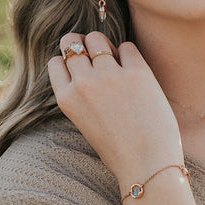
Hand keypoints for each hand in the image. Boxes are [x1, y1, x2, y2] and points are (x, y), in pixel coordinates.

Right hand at [48, 32, 182, 187]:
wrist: (147, 165)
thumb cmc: (119, 149)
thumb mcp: (85, 122)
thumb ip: (80, 95)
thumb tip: (87, 61)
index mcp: (67, 99)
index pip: (57, 62)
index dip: (69, 61)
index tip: (82, 68)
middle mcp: (84, 83)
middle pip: (72, 42)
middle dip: (83, 44)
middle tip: (98, 55)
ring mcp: (110, 76)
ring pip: (98, 39)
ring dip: (106, 45)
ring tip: (116, 61)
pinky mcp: (137, 73)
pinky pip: (127, 46)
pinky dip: (129, 55)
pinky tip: (135, 72)